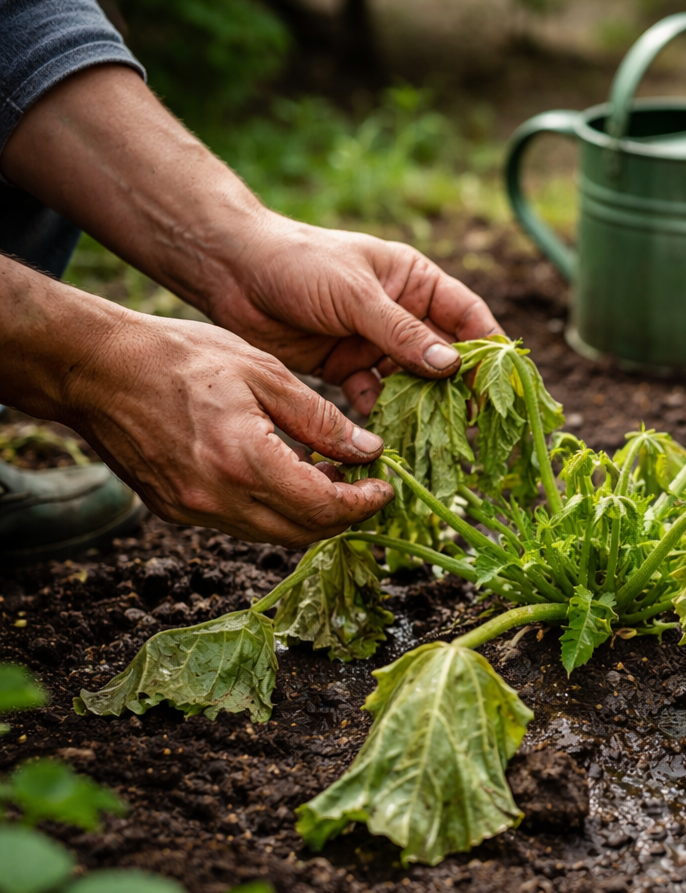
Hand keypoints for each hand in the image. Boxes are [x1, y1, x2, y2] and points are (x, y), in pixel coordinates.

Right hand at [61, 308, 394, 546]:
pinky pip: (241, 523)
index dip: (362, 504)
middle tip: (364, 485)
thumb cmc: (178, 357)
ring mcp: (193, 511)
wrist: (94, 368)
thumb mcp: (263, 373)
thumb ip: (320, 419)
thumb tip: (368, 451)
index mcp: (244, 462)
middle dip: (342, 516)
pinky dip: (273, 509)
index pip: (322, 507)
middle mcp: (218, 500)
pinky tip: (285, 475)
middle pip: (301, 533)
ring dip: (308, 516)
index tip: (385, 487)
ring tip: (329, 476)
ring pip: (272, 534)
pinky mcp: (175, 511)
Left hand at [211, 220, 500, 414]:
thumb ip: (401, 333)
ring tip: (436, 440)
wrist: (233, 273)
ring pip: (411, 384)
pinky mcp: (346, 369)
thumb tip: (452, 369)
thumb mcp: (355, 295)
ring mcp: (374, 344)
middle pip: (443, 359)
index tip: (508, 383)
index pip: (467, 318)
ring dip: (422, 410)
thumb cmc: (299, 264)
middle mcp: (401, 316)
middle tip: (475, 425)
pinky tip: (386, 439)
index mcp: (414, 283)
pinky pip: (374, 399)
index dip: (490, 350)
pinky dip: (381, 418)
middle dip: (458, 390)